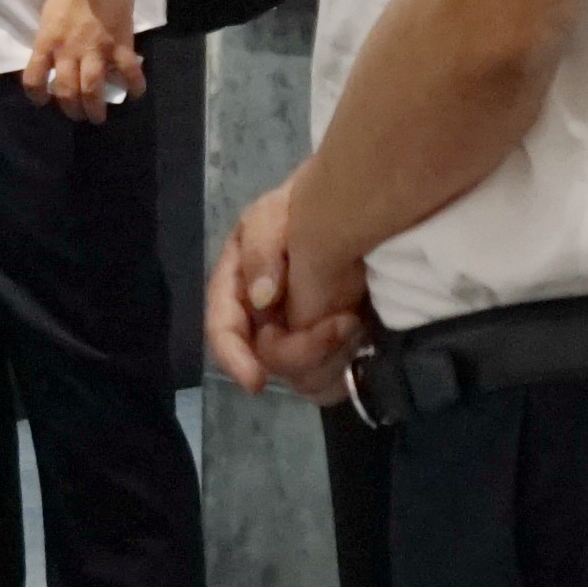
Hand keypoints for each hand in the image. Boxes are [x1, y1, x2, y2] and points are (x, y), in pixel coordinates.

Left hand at [25, 0, 146, 119]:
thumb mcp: (50, 12)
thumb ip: (53, 36)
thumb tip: (58, 54)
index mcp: (46, 40)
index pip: (32, 78)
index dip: (36, 95)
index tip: (44, 99)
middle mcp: (68, 50)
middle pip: (66, 92)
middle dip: (72, 109)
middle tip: (80, 114)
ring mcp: (95, 48)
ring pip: (92, 90)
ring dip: (96, 109)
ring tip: (99, 116)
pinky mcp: (120, 43)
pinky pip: (128, 72)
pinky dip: (134, 86)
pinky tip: (135, 92)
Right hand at [207, 184, 374, 396]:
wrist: (359, 208)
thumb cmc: (307, 205)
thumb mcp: (272, 215)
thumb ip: (260, 251)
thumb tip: (261, 300)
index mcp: (237, 290)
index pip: (224, 330)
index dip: (234, 357)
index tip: (256, 381)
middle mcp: (263, 321)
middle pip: (270, 361)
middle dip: (303, 350)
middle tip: (345, 320)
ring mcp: (300, 339)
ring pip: (303, 378)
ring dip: (331, 355)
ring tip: (356, 318)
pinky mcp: (333, 349)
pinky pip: (333, 380)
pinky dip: (347, 362)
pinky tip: (363, 331)